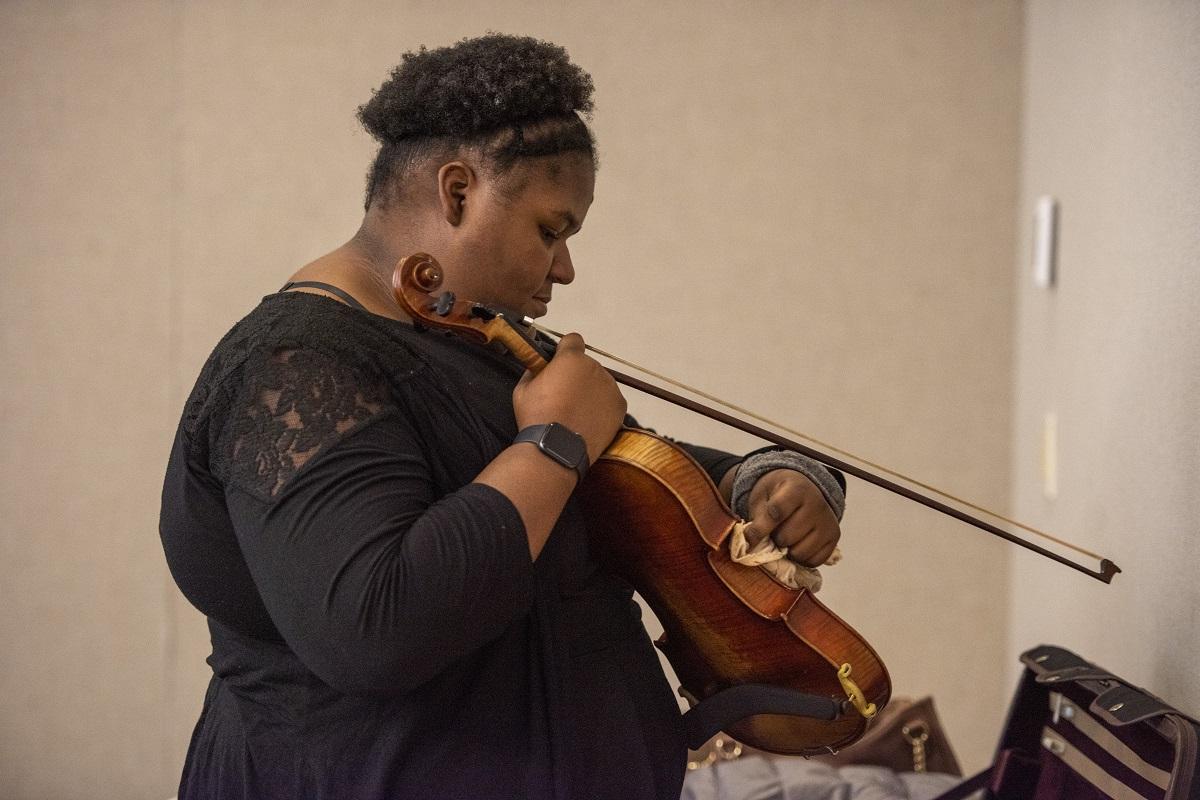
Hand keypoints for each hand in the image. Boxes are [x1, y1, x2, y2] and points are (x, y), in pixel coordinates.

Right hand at [512, 332, 626, 463]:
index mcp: (571, 359)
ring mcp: (610, 387)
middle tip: (564, 396)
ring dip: (590, 391)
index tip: (559, 362)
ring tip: (575, 412)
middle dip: (576, 375)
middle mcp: (594, 368)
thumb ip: (534, 371)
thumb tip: (539, 368)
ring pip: (599, 382)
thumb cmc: (537, 418)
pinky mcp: (620, 406)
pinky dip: (602, 406)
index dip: (564, 350)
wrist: (556, 448)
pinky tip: (587, 419)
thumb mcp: (523, 389)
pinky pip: (610, 399)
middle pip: (586, 364)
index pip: (573, 340)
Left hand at [743, 469, 840, 566]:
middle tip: (774, 531)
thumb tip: (751, 544)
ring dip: (788, 551)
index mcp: (797, 489)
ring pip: (800, 552)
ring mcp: (828, 521)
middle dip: (775, 538)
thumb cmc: (776, 496)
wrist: (801, 489)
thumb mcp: (762, 499)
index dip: (761, 527)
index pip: (777, 512)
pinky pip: (814, 561)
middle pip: (787, 537)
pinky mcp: (834, 537)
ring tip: (786, 537)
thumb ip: (757, 520)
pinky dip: (802, 559)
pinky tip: (798, 545)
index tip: (751, 533)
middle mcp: (817, 504)